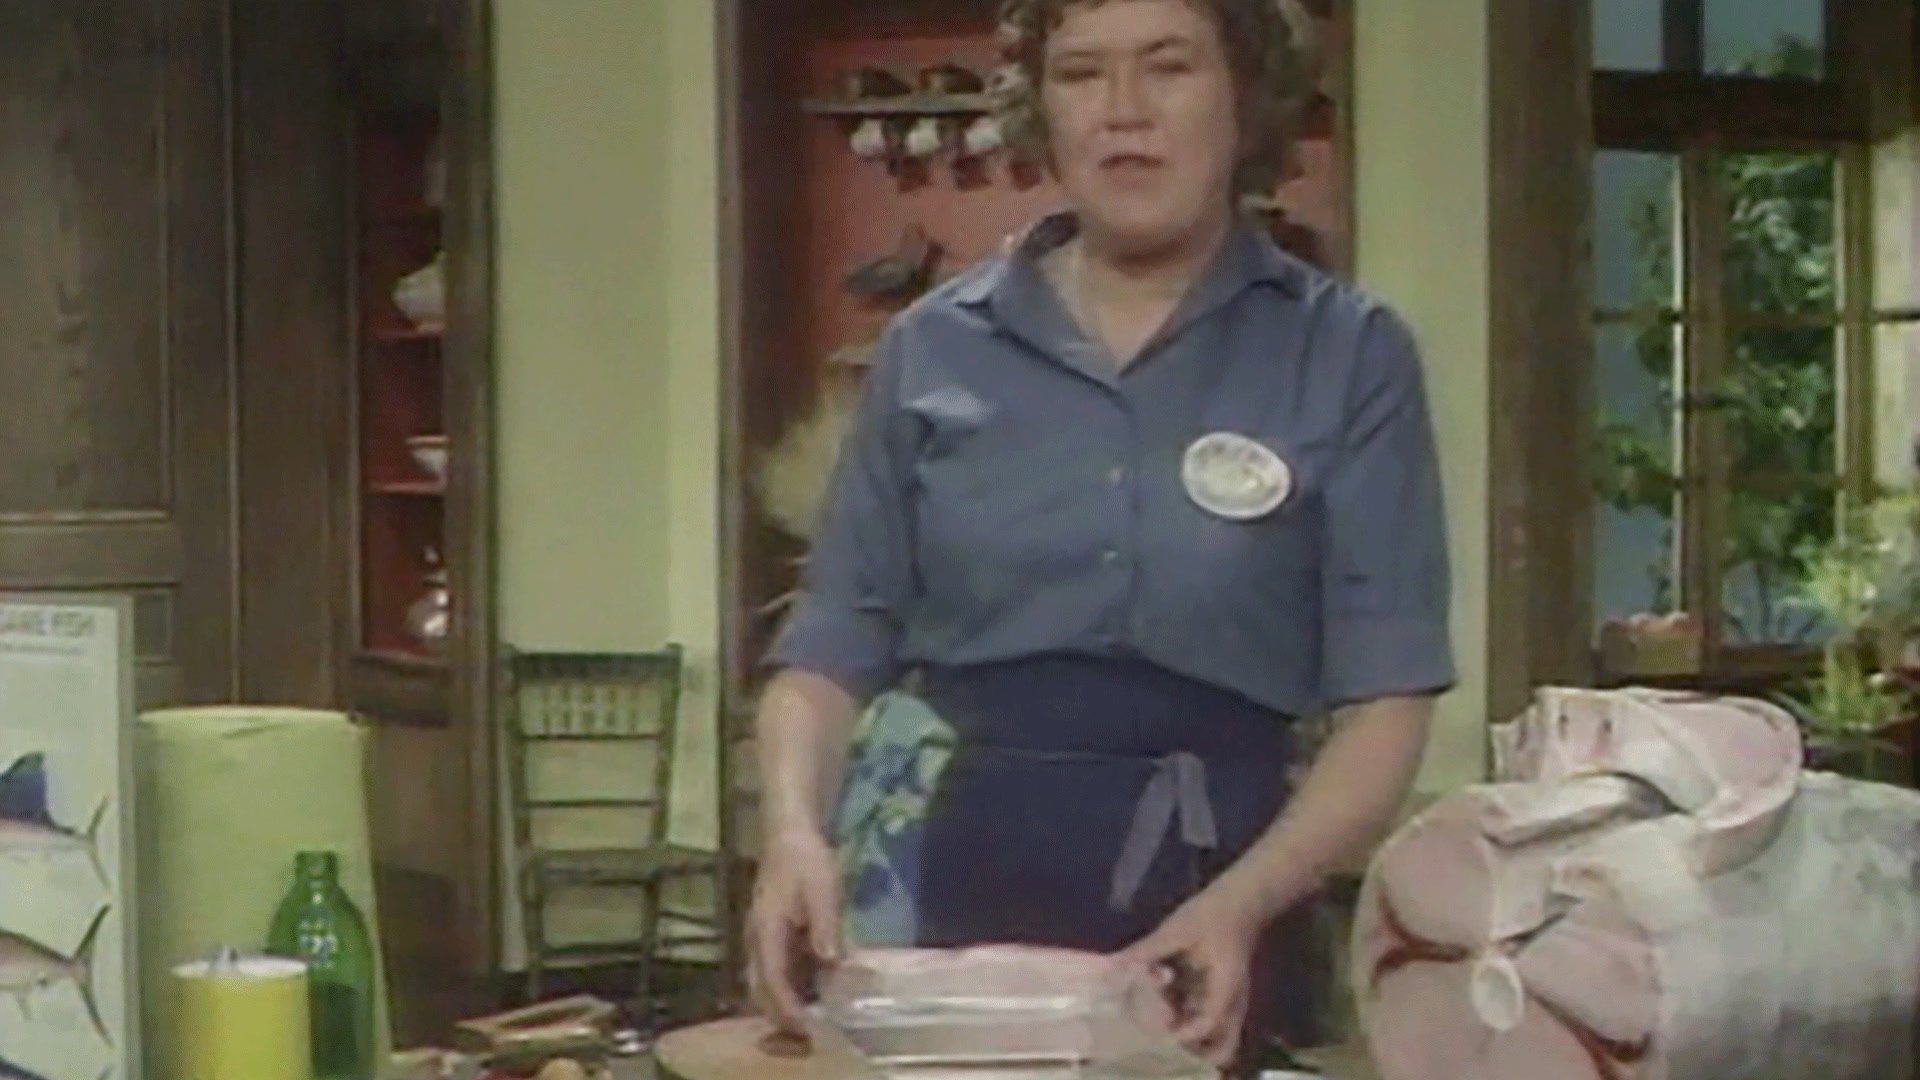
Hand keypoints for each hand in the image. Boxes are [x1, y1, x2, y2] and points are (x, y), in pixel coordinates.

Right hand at [745, 827, 842, 1034]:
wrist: (788, 832)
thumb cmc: (805, 859)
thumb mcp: (822, 890)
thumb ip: (825, 927)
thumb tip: (831, 962)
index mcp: (766, 930)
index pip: (771, 979)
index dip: (786, 1007)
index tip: (804, 1027)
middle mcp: (756, 938)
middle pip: (759, 988)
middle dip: (779, 1013)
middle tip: (808, 1032)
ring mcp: (759, 936)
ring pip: (762, 980)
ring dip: (780, 1001)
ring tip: (809, 1017)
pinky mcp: (768, 933)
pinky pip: (771, 968)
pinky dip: (785, 985)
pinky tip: (810, 988)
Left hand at [1115, 878, 1270, 1068]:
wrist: (1243, 898)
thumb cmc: (1213, 912)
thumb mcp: (1176, 930)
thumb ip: (1147, 950)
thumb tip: (1113, 965)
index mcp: (1225, 990)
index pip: (1205, 1027)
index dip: (1178, 1034)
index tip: (1153, 1030)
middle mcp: (1231, 1002)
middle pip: (1217, 1044)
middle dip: (1191, 1047)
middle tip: (1160, 1034)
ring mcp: (1229, 998)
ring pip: (1212, 1032)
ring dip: (1186, 1029)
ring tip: (1155, 1018)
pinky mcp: (1222, 991)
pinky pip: (1205, 1014)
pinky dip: (1187, 1014)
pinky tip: (1165, 999)